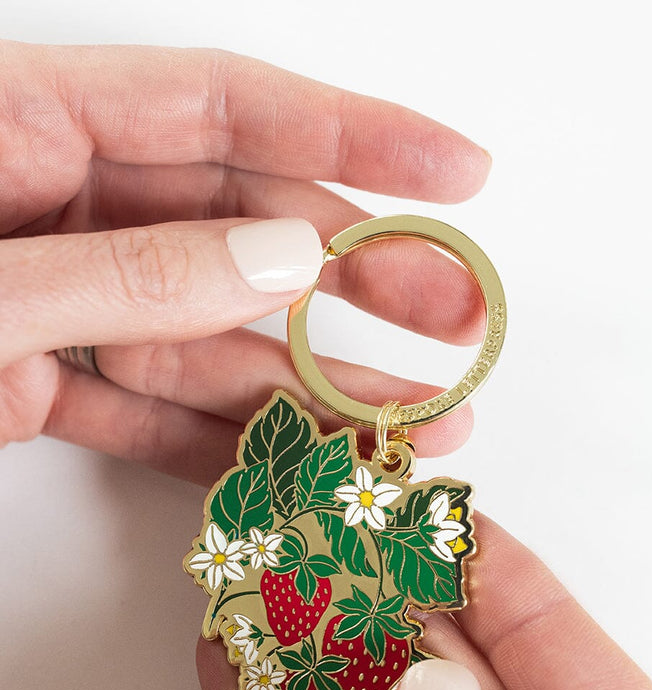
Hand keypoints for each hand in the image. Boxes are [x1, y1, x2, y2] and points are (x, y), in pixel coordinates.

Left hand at [0, 40, 489, 474]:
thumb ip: (130, 274)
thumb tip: (282, 260)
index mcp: (26, 125)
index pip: (222, 107)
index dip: (351, 135)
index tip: (455, 171)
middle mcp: (53, 206)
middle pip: (239, 227)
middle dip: (359, 280)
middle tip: (454, 316)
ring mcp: (52, 299)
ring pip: (205, 339)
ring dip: (311, 388)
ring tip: (408, 424)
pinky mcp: (34, 382)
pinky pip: (144, 412)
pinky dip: (219, 445)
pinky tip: (302, 466)